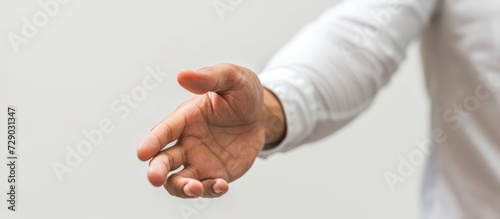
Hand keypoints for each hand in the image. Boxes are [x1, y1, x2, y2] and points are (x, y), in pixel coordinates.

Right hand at [137, 63, 284, 197]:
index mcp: (185, 118)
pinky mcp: (215, 174)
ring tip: (196, 188)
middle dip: (157, 171)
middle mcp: (186, 142)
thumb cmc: (242, 92)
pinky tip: (222, 185)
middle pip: (163, 160)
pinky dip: (210, 191)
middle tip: (156, 179)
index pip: (163, 131)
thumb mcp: (232, 78)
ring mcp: (199, 161)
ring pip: (179, 180)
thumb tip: (183, 75)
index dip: (151, 141)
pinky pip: (207, 188)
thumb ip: (209, 78)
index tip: (142, 153)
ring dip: (182, 188)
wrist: (261, 115)